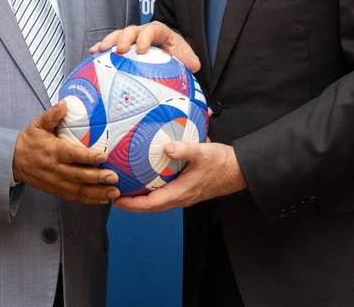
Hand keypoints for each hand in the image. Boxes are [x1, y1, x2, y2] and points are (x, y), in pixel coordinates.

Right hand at [13, 101, 119, 204]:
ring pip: (79, 190)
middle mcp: (55, 169)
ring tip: (114, 192)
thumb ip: (52, 115)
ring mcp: (56, 182)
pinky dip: (91, 200)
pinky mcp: (58, 191)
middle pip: (78, 175)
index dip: (88, 156)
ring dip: (97, 193)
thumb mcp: (38, 124)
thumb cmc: (30, 140)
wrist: (14, 161)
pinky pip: (76, 197)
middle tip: (114, 177)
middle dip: (97, 178)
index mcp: (52, 151)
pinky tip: (104, 199)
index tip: (104, 156)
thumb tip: (65, 104)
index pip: (72, 155)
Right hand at [90, 21, 200, 73]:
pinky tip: (91, 55)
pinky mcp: (122, 47)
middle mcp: (143, 32)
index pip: (152, 30)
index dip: (145, 38)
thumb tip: (194, 66)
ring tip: (99, 50)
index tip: (141, 50)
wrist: (170, 53)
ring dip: (108, 42)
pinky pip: (111, 45)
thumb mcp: (185, 56)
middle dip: (124, 39)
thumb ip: (190, 60)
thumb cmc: (177, 54)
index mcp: (159, 31)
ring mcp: (131, 39)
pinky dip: (101, 48)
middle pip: (131, 30)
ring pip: (118, 35)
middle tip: (119, 50)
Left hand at [113, 141, 244, 212]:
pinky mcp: (188, 190)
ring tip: (127, 189)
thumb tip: (167, 147)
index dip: (132, 204)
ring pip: (158, 202)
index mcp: (181, 193)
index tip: (116, 199)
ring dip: (141, 199)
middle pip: (150, 207)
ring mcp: (184, 195)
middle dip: (132, 204)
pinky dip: (152, 191)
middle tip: (115, 195)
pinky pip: (165, 195)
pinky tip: (147, 179)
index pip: (150, 204)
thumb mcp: (202, 152)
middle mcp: (180, 198)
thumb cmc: (221, 162)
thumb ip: (184, 149)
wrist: (238, 169)